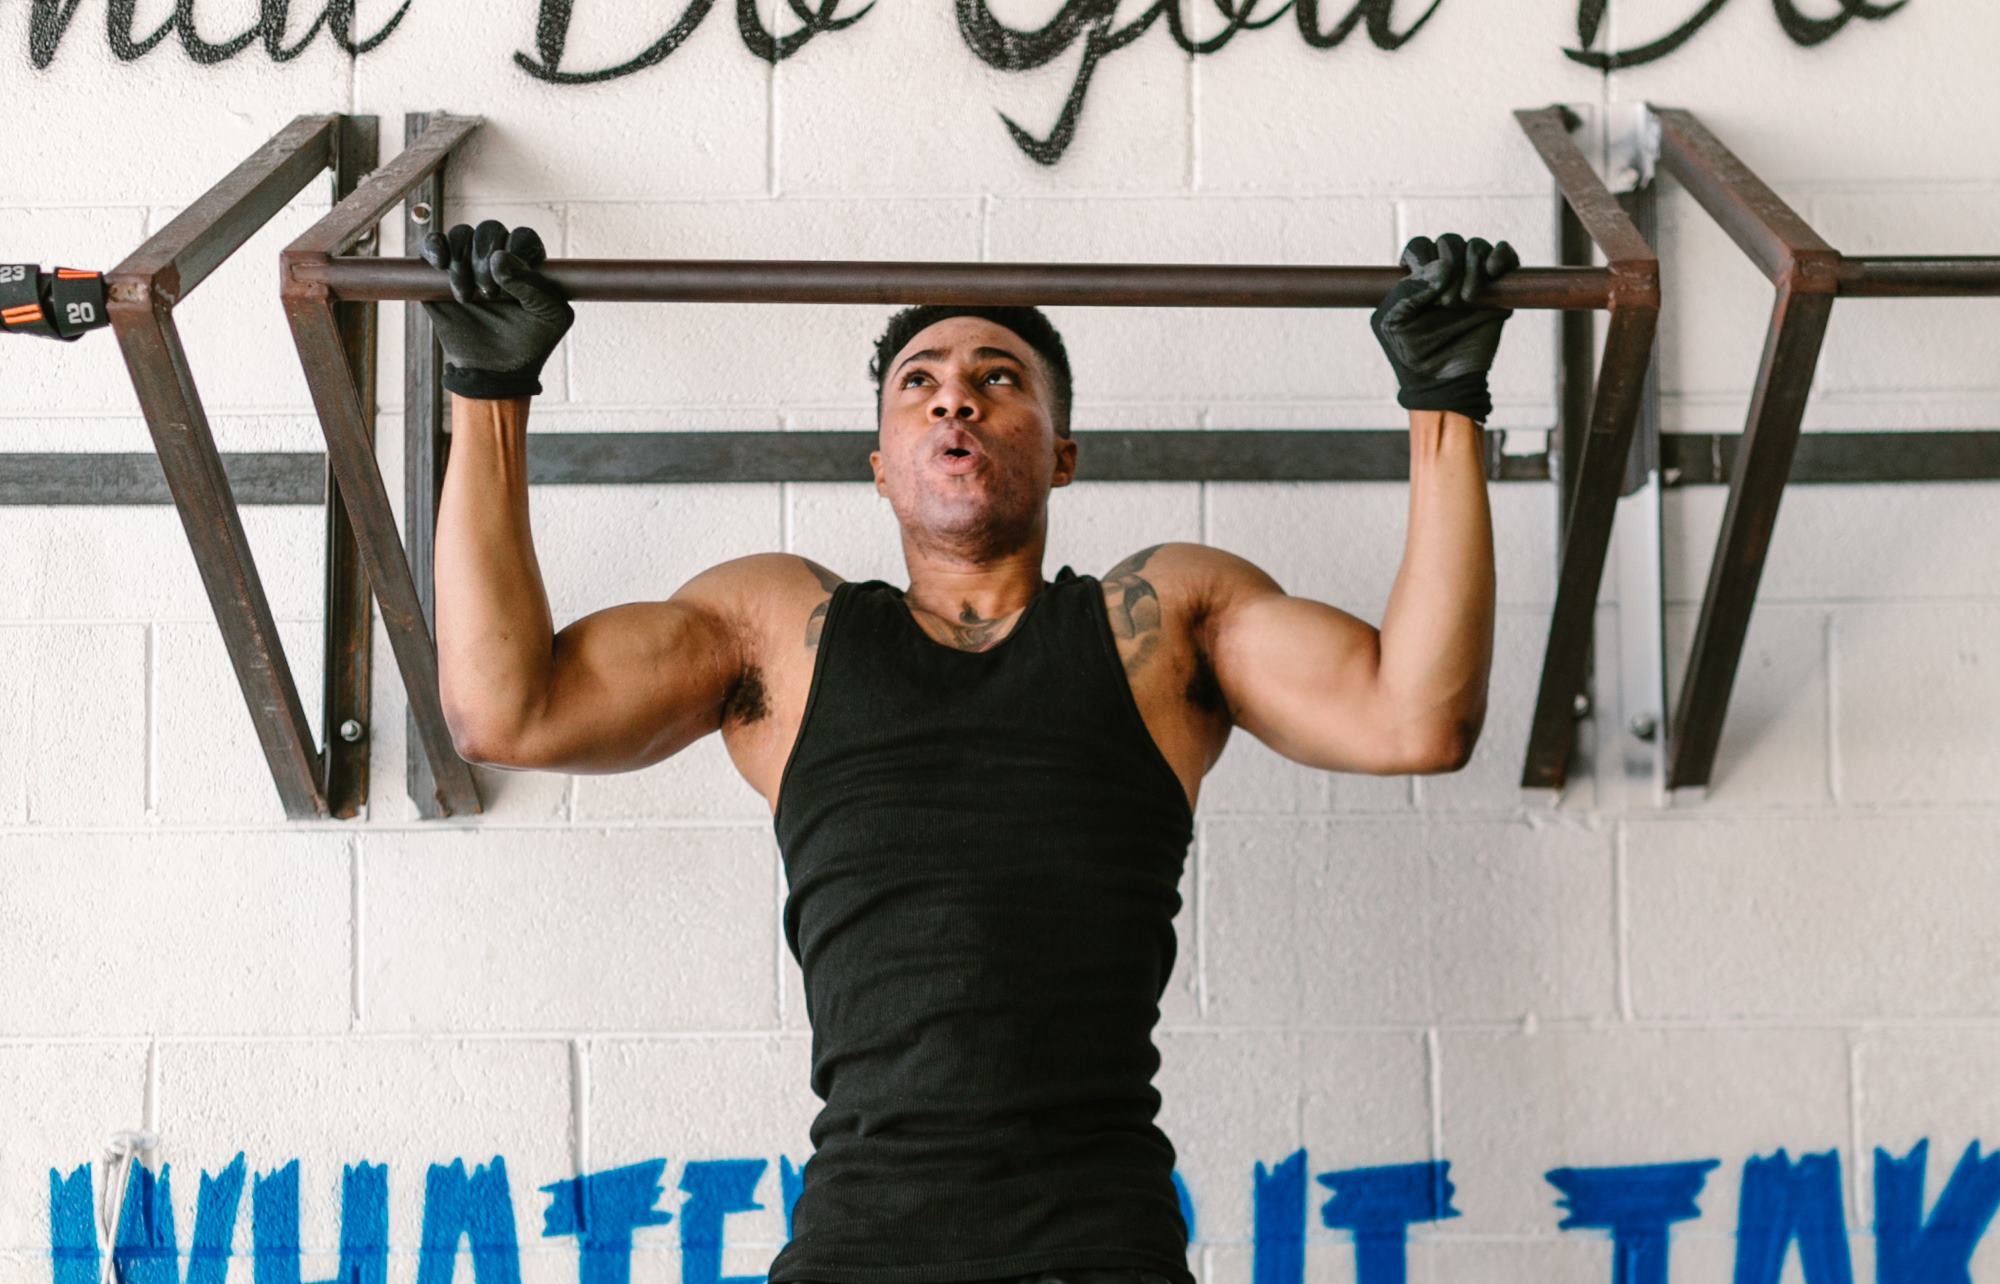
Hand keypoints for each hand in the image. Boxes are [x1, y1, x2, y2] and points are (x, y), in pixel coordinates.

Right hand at [418, 219, 574, 399]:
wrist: (493, 371)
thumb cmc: (528, 344)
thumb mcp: (549, 318)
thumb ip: (536, 287)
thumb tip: (500, 258)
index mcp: (528, 265)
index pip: (522, 237)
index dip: (515, 251)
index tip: (509, 285)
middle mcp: (498, 259)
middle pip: (490, 231)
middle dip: (486, 260)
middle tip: (488, 294)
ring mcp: (468, 263)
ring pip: (462, 234)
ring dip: (462, 261)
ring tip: (465, 297)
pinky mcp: (440, 273)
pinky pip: (433, 243)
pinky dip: (434, 247)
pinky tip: (440, 265)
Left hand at [1369, 233, 1518, 422]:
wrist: (1445, 382)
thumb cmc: (1412, 355)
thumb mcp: (1393, 323)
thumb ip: (1406, 291)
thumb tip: (1442, 265)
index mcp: (1416, 278)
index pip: (1421, 246)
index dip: (1424, 260)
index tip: (1427, 293)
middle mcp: (1444, 274)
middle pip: (1450, 243)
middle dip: (1450, 267)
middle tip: (1447, 303)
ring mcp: (1472, 279)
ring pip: (1476, 247)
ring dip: (1472, 268)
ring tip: (1467, 300)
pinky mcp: (1498, 288)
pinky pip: (1504, 255)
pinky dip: (1500, 256)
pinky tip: (1492, 272)